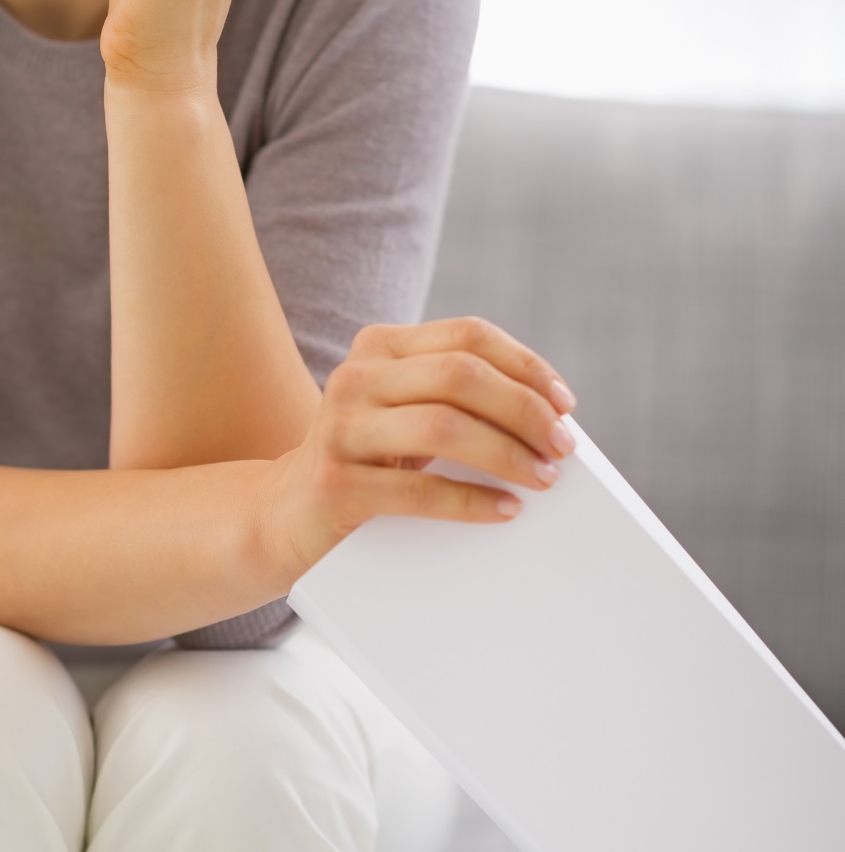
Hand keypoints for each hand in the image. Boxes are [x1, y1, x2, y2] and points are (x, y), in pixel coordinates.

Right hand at [256, 316, 579, 589]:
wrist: (285, 515)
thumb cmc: (369, 463)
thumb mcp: (402, 413)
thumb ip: (455, 398)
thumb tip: (549, 416)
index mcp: (378, 348)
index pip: (468, 337)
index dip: (526, 365)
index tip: (565, 403)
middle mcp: (355, 378)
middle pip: (461, 376)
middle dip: (525, 410)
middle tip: (562, 447)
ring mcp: (340, 429)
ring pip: (443, 426)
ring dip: (507, 454)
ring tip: (542, 478)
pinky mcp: (335, 484)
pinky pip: (420, 490)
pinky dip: (473, 501)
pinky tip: (505, 510)